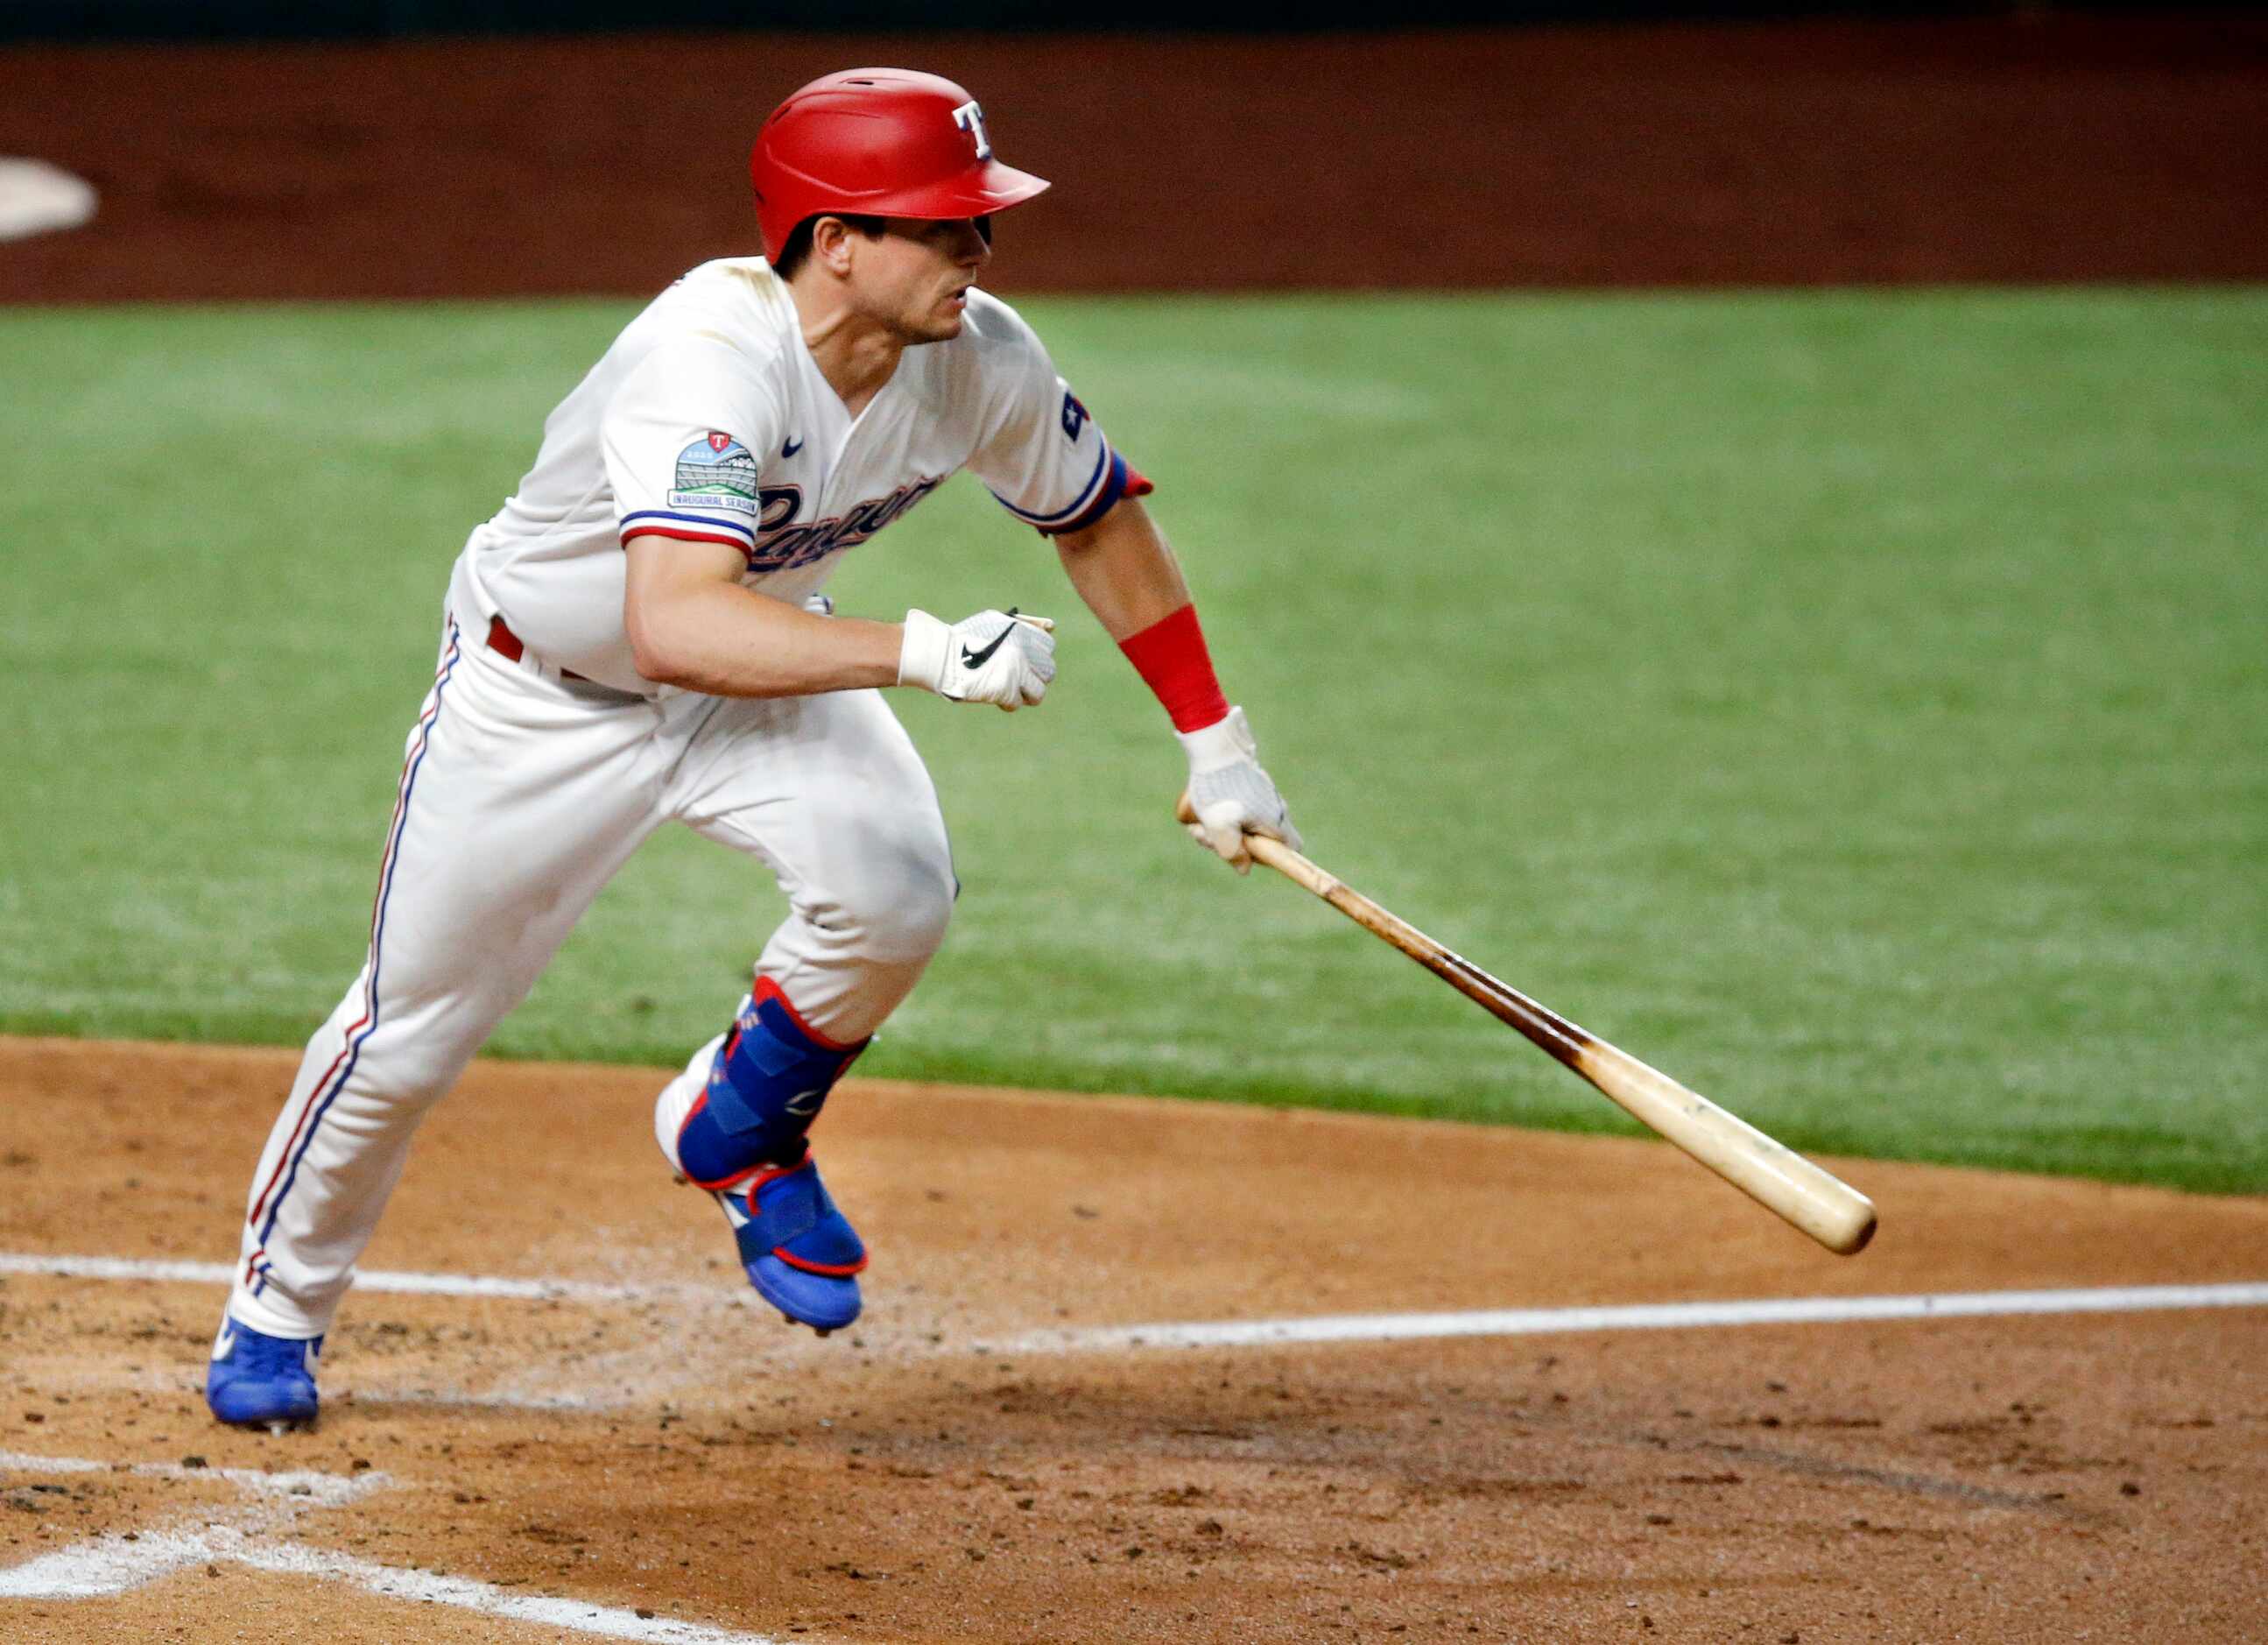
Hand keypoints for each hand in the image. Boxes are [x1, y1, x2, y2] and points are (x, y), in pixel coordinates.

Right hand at [899, 607, 1056, 709]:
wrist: (939, 656)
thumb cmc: (964, 638)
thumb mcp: (995, 620)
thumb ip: (1025, 623)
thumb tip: (1052, 626)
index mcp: (1021, 631)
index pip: (1048, 647)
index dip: (1036, 657)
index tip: (1024, 662)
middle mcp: (1023, 650)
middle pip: (1048, 671)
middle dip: (1034, 677)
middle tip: (1016, 679)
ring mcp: (1016, 671)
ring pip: (1039, 691)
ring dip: (1025, 693)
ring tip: (1008, 690)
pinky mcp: (1006, 690)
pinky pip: (1018, 703)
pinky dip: (1007, 703)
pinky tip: (994, 696)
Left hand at [1177, 706, 1300, 873]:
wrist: (1215, 746)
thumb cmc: (1219, 788)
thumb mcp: (1220, 826)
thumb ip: (1232, 852)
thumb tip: (1244, 869)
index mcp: (1275, 822)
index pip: (1292, 851)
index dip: (1269, 858)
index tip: (1244, 851)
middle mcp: (1274, 809)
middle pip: (1258, 842)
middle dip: (1230, 844)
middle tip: (1206, 834)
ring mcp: (1262, 797)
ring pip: (1242, 825)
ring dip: (1217, 828)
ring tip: (1198, 818)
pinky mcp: (1248, 787)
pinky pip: (1234, 809)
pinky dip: (1217, 812)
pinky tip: (1201, 804)